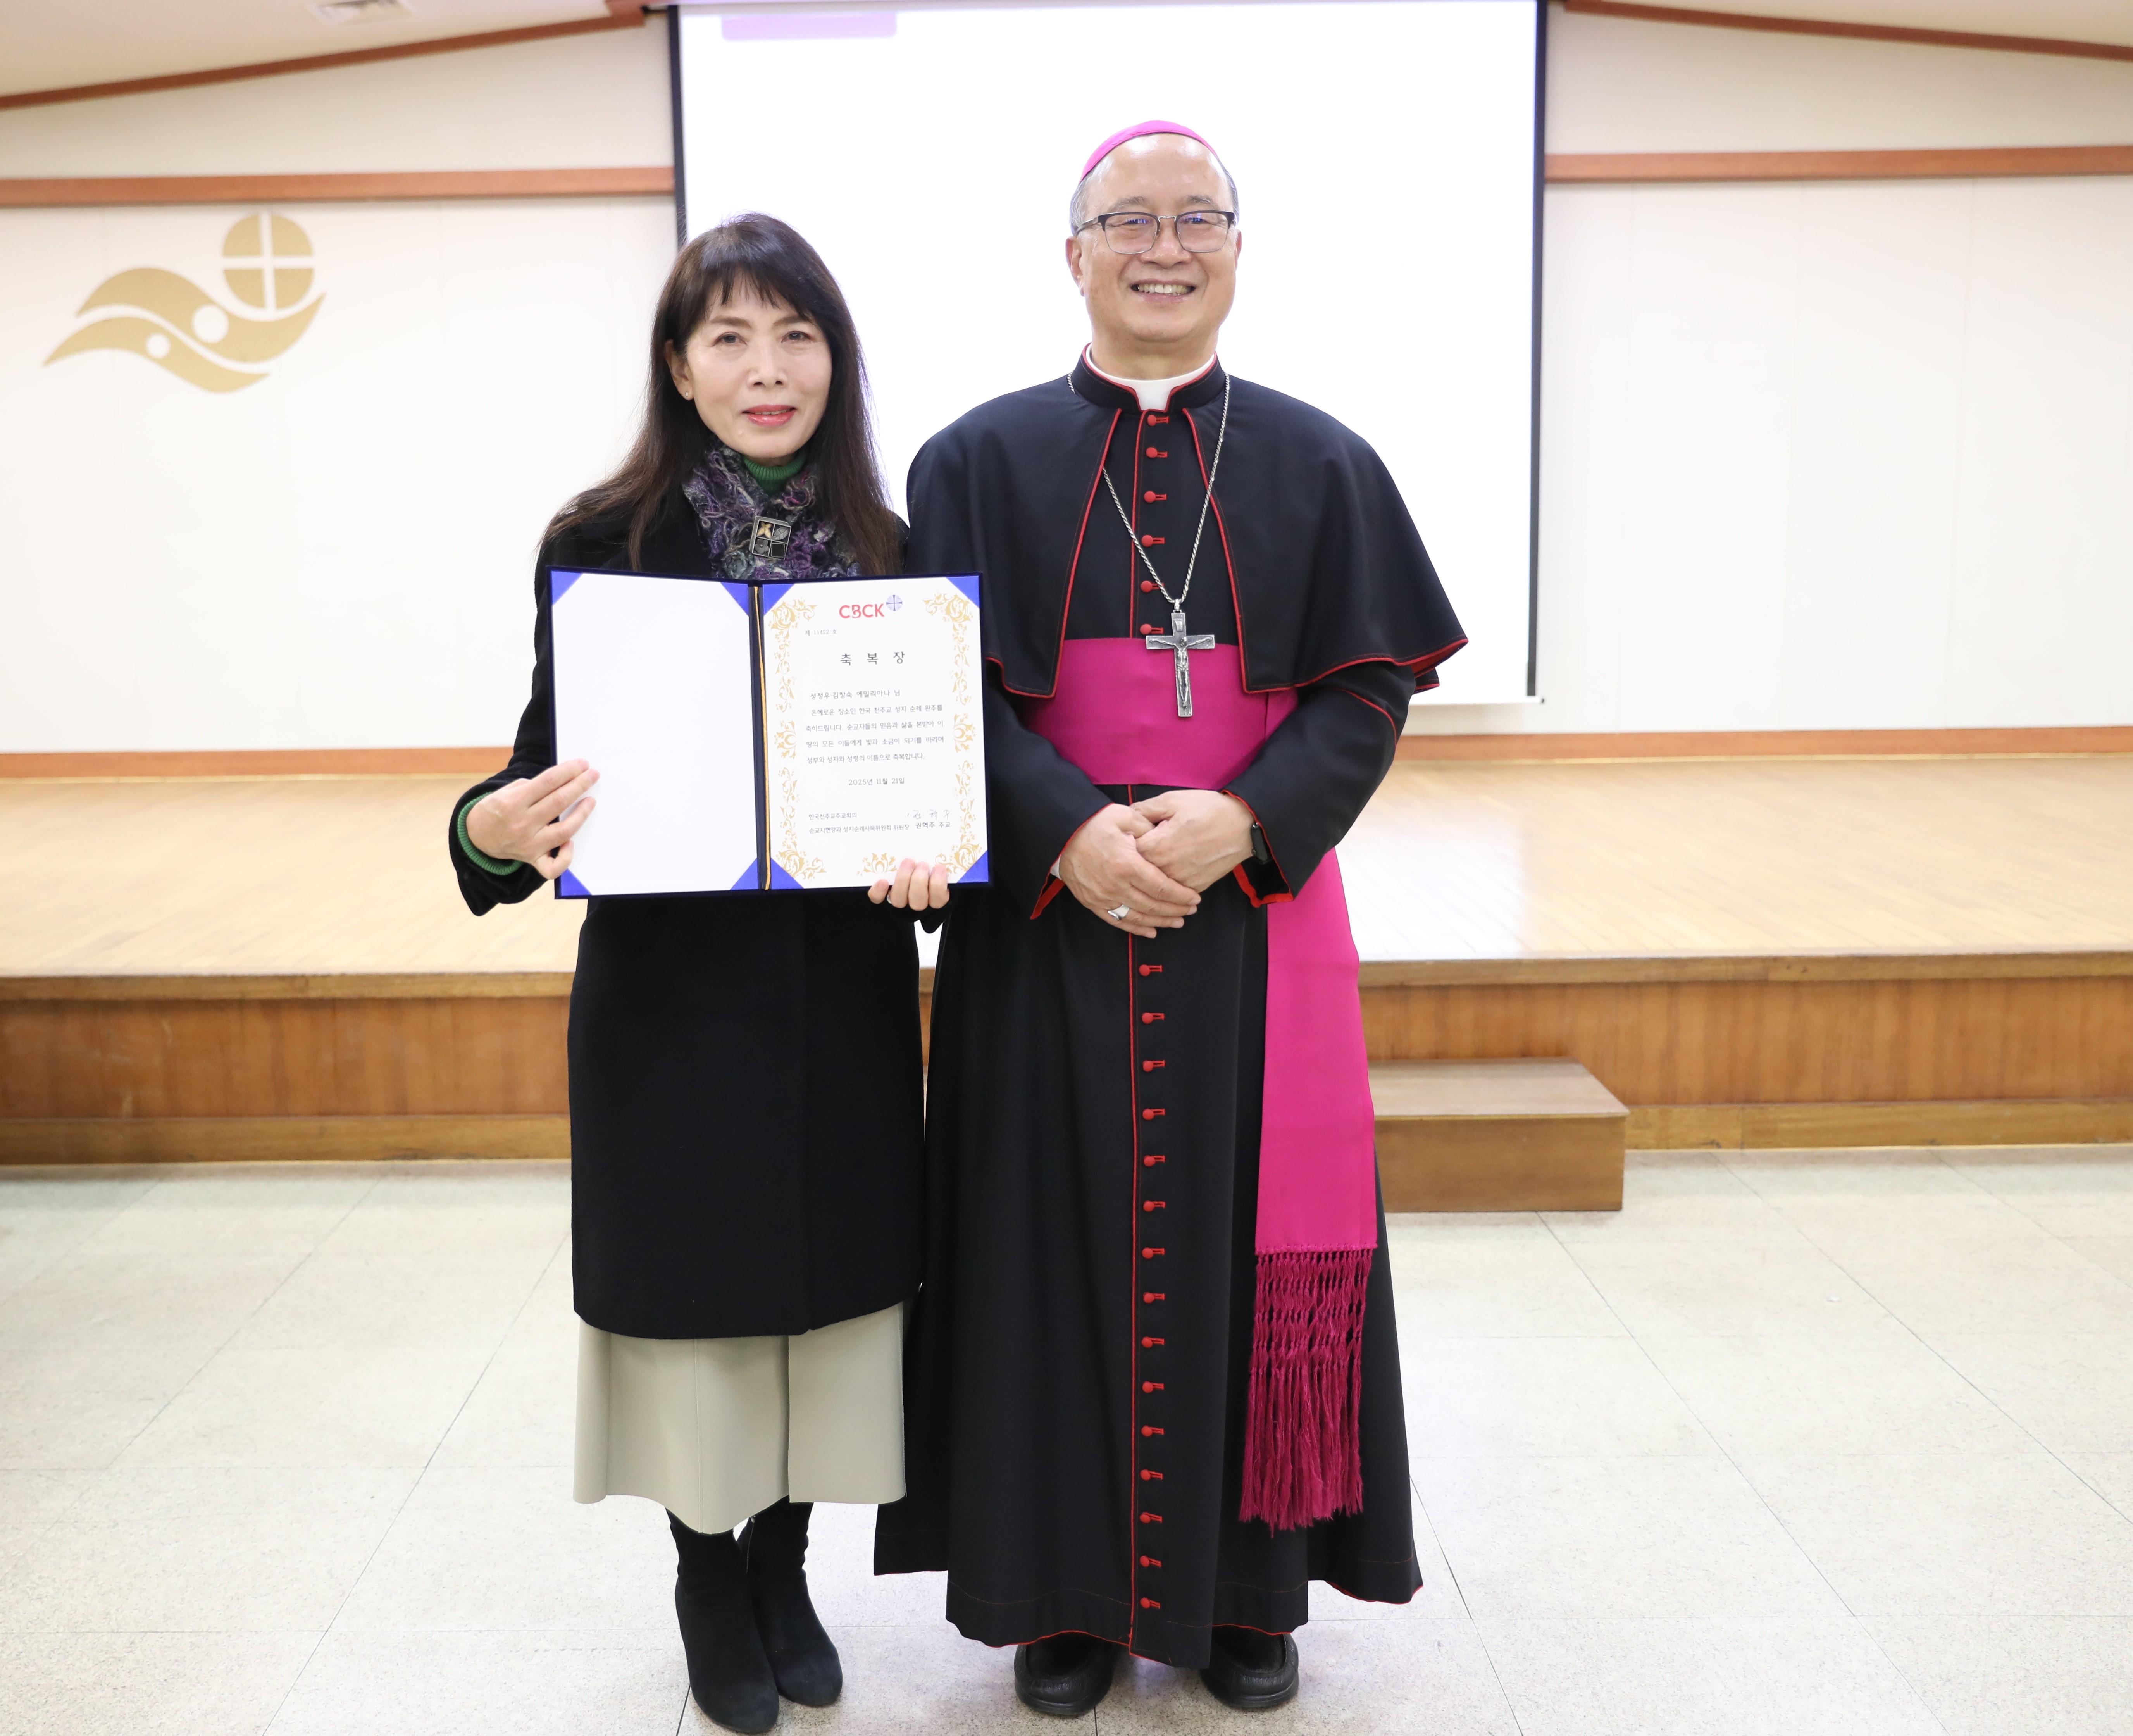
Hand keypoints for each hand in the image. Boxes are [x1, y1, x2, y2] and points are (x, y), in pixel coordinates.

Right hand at [466, 759, 598, 882]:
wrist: (476, 836)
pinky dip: (566, 857)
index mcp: (513, 802)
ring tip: (590, 801)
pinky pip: (553, 866)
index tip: (583, 764)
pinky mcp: (532, 859)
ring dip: (581, 814)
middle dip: (580, 785)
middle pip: (559, 802)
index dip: (569, 771)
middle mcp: (522, 824)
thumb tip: (562, 781)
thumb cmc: (496, 809)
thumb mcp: (506, 791)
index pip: (548, 782)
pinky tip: (570, 842)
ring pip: (564, 831)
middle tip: (593, 775)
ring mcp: (528, 844)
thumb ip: (531, 787)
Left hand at [869, 858, 950, 910]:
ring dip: (903, 881)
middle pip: (918, 902)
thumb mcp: (939, 862)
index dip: (939, 886)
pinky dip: (879, 892)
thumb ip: (944, 859)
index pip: (939, 900)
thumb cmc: (930, 863)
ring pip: (899, 901)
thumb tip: (962, 842)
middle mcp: (917, 902)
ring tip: (908, 862)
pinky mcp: (883, 897)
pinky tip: (883, 881)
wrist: (910, 865)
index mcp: (935, 897)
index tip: (940, 868)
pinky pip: (878, 899)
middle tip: (922, 864)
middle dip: (920, 882)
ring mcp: (900, 900)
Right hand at [1058, 804, 1199, 937]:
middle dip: (1175, 909)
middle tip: (1191, 910)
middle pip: (1152, 905)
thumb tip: (1168, 840)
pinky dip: (1136, 928)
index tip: (1195, 898)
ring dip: (1160, 922)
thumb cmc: (1094, 823)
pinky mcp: (1092, 902)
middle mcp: (1115, 885)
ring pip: (1137, 917)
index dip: (1181, 895)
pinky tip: (1151, 931)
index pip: (1161, 887)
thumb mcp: (1126, 817)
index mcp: (1126, 864)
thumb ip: (1150, 830)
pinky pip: (1117, 921)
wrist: (1062, 833)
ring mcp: (1103, 897)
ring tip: (1177, 922)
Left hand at [1129, 789, 1254, 893]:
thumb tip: (1125, 818)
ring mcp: (1181, 883)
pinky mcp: (1195, 888)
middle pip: (1139, 870)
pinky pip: (1174, 889)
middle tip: (1148, 844)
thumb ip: (1143, 810)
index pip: (1127, 851)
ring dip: (1154, 871)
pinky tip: (1176, 866)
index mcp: (1155, 848)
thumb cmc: (1208, 809)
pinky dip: (1171, 881)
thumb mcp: (1172, 800)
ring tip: (1166, 853)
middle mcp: (1165, 871)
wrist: (1243, 826)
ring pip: (1156, 882)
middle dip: (1138, 858)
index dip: (1128, 841)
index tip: (1134, 834)